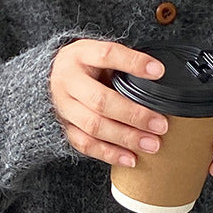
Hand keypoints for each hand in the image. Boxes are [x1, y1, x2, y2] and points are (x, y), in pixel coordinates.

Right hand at [48, 38, 169, 165]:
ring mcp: (64, 106)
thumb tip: (157, 78)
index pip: (107, 55)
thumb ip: (122, 64)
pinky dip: (109, 153)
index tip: (158, 72)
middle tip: (160, 125)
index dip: (133, 63)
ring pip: (94, 126)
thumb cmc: (85, 64)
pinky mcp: (65, 127)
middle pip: (100, 100)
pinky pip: (86, 144)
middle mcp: (68, 81)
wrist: (52, 76)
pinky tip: (130, 158)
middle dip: (134, 115)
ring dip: (126, 138)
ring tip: (151, 144)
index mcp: (80, 55)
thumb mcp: (99, 53)